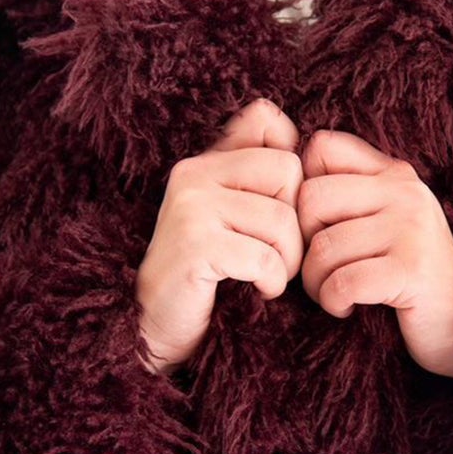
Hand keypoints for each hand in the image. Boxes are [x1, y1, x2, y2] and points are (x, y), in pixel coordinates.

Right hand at [134, 98, 304, 374]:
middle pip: (288, 171)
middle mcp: (192, 173)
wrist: (156, 329)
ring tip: (264, 276)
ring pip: (282, 218)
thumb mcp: (232, 217)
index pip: (270, 123)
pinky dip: (271, 281)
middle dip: (295, 222)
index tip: (277, 209)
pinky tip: (256, 291)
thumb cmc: (207, 275)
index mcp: (204, 161)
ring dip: (286, 260)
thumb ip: (256, 173)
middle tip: (274, 255)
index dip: (290, 169)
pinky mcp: (193, 245)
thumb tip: (296, 136)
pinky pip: (264, 256)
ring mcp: (190, 207)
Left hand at [297, 129, 452, 382]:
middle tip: (322, 271)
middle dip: (303, 245)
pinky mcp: (411, 269)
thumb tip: (287, 174)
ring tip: (337, 293)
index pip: (322, 147)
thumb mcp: (384, 221)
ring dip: (316, 283)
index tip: (317, 227)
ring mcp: (411, 228)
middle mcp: (405, 191)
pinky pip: (341, 282)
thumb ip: (348, 193)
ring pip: (321, 247)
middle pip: (310, 198)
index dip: (302, 188)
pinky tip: (349, 308)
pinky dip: (334, 302)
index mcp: (394, 172)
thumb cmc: (408, 275)